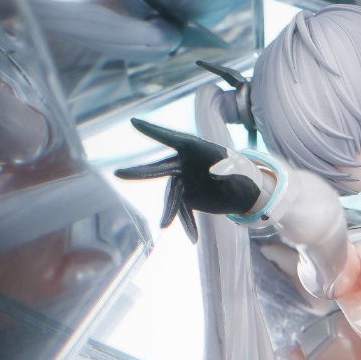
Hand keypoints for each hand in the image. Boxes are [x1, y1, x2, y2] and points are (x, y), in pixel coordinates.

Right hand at [115, 119, 261, 240]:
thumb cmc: (239, 172)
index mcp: (193, 148)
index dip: (152, 130)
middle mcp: (182, 164)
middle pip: (159, 169)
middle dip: (140, 173)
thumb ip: (226, 167)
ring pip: (172, 197)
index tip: (134, 121)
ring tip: (164, 225)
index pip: (170, 137)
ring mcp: (182, 181)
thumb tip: (214, 171)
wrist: (240, 191)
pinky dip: (188, 224)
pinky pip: (184, 212)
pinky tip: (193, 237)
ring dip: (170, 212)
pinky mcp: (186, 198)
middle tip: (119, 174)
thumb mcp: (237, 169)